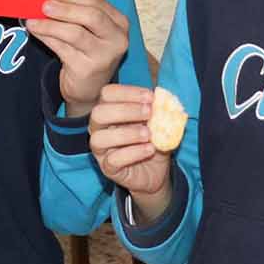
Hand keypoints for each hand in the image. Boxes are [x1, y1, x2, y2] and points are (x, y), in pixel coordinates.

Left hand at [25, 0, 129, 119]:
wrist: (90, 87)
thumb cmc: (88, 51)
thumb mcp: (89, 29)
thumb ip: (75, 11)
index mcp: (119, 22)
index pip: (97, 2)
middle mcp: (117, 39)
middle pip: (91, 17)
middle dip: (65, 9)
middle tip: (44, 4)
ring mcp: (104, 56)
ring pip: (75, 34)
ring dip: (51, 25)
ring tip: (33, 20)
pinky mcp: (87, 69)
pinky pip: (62, 49)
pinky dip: (46, 38)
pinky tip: (35, 31)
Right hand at [89, 83, 175, 217]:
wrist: (156, 170)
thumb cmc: (152, 141)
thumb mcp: (159, 122)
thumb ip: (159, 110)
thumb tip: (164, 98)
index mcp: (109, 110)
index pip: (107, 94)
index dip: (127, 92)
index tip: (150, 97)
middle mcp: (99, 128)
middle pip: (98, 113)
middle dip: (125, 110)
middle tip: (149, 113)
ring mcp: (101, 150)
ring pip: (100, 138)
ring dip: (127, 134)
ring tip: (149, 135)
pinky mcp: (108, 169)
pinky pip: (113, 160)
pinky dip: (133, 153)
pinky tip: (149, 149)